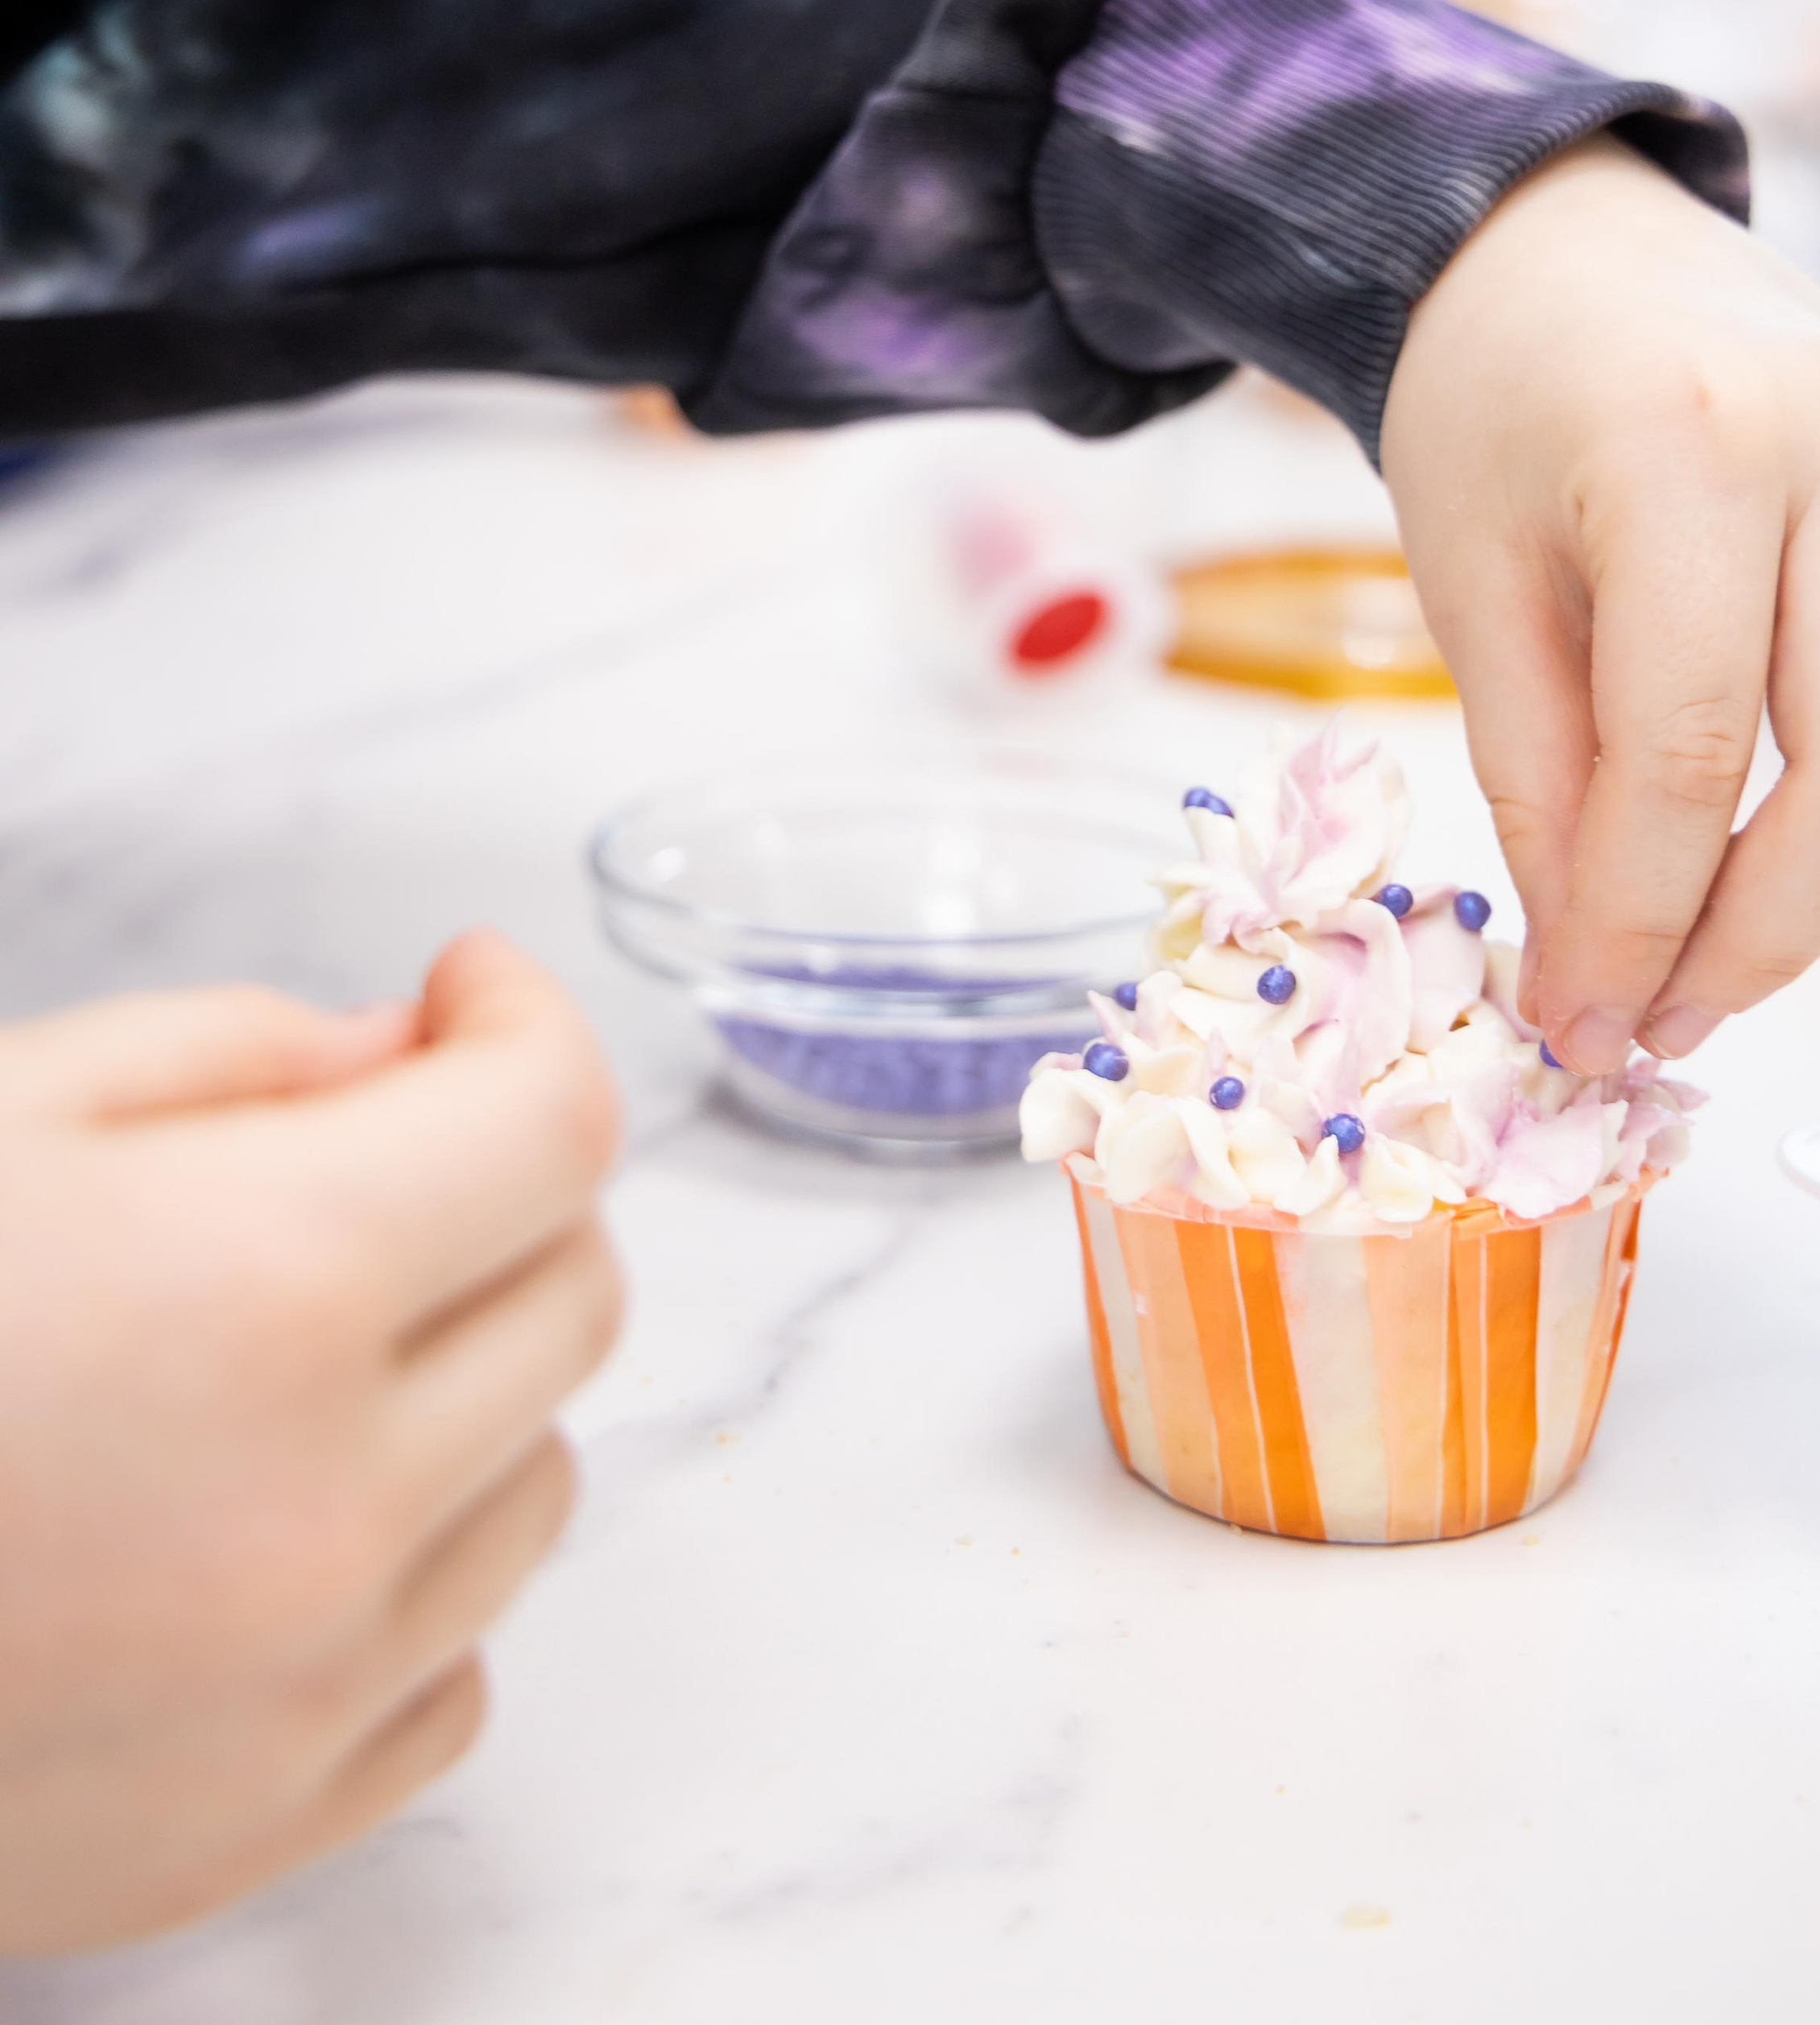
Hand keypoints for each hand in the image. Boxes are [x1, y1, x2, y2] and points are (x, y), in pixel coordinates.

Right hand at [0, 934, 623, 1954]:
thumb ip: (239, 1059)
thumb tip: (405, 1062)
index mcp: (267, 1290)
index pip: (555, 1122)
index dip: (521, 1019)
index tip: (458, 991)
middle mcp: (323, 1511)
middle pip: (576, 1297)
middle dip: (500, 1191)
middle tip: (373, 1155)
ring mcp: (298, 1696)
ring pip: (536, 1484)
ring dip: (462, 1386)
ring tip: (282, 1351)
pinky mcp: (248, 1832)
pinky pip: (453, 1670)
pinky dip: (403, 1576)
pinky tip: (256, 1519)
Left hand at [1384, 140, 1819, 1073]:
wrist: (1567, 256)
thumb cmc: (1495, 409)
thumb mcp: (1464, 585)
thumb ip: (1538, 780)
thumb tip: (1599, 972)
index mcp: (1690, 447)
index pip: (1687, 752)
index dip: (1637, 923)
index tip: (1580, 1024)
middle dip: (1765, 936)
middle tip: (1660, 1015)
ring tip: (1733, 926)